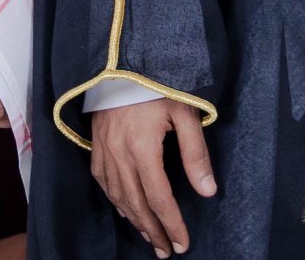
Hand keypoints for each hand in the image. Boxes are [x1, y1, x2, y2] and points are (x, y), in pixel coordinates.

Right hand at [92, 96, 215, 255]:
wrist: (120, 63)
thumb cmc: (156, 83)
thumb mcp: (184, 112)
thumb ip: (195, 153)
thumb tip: (208, 190)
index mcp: (142, 148)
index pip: (160, 198)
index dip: (172, 224)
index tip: (182, 244)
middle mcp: (120, 156)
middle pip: (138, 205)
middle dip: (154, 232)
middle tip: (167, 252)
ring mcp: (104, 153)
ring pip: (120, 198)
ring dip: (136, 222)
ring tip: (151, 239)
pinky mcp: (96, 148)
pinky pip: (105, 185)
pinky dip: (117, 203)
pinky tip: (127, 213)